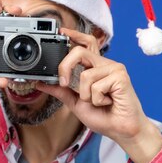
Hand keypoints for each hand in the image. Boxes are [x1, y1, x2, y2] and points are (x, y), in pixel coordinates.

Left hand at [35, 28, 161, 162]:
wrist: (120, 130)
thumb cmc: (103, 115)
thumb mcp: (75, 102)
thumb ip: (60, 91)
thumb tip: (40, 83)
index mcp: (95, 68)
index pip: (86, 43)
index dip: (75, 35)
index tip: (62, 31)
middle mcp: (104, 64)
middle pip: (79, 51)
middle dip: (65, 67)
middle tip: (64, 83)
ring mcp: (114, 69)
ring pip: (85, 75)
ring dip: (86, 95)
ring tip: (99, 101)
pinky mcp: (121, 77)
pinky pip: (96, 85)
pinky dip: (97, 99)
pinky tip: (109, 102)